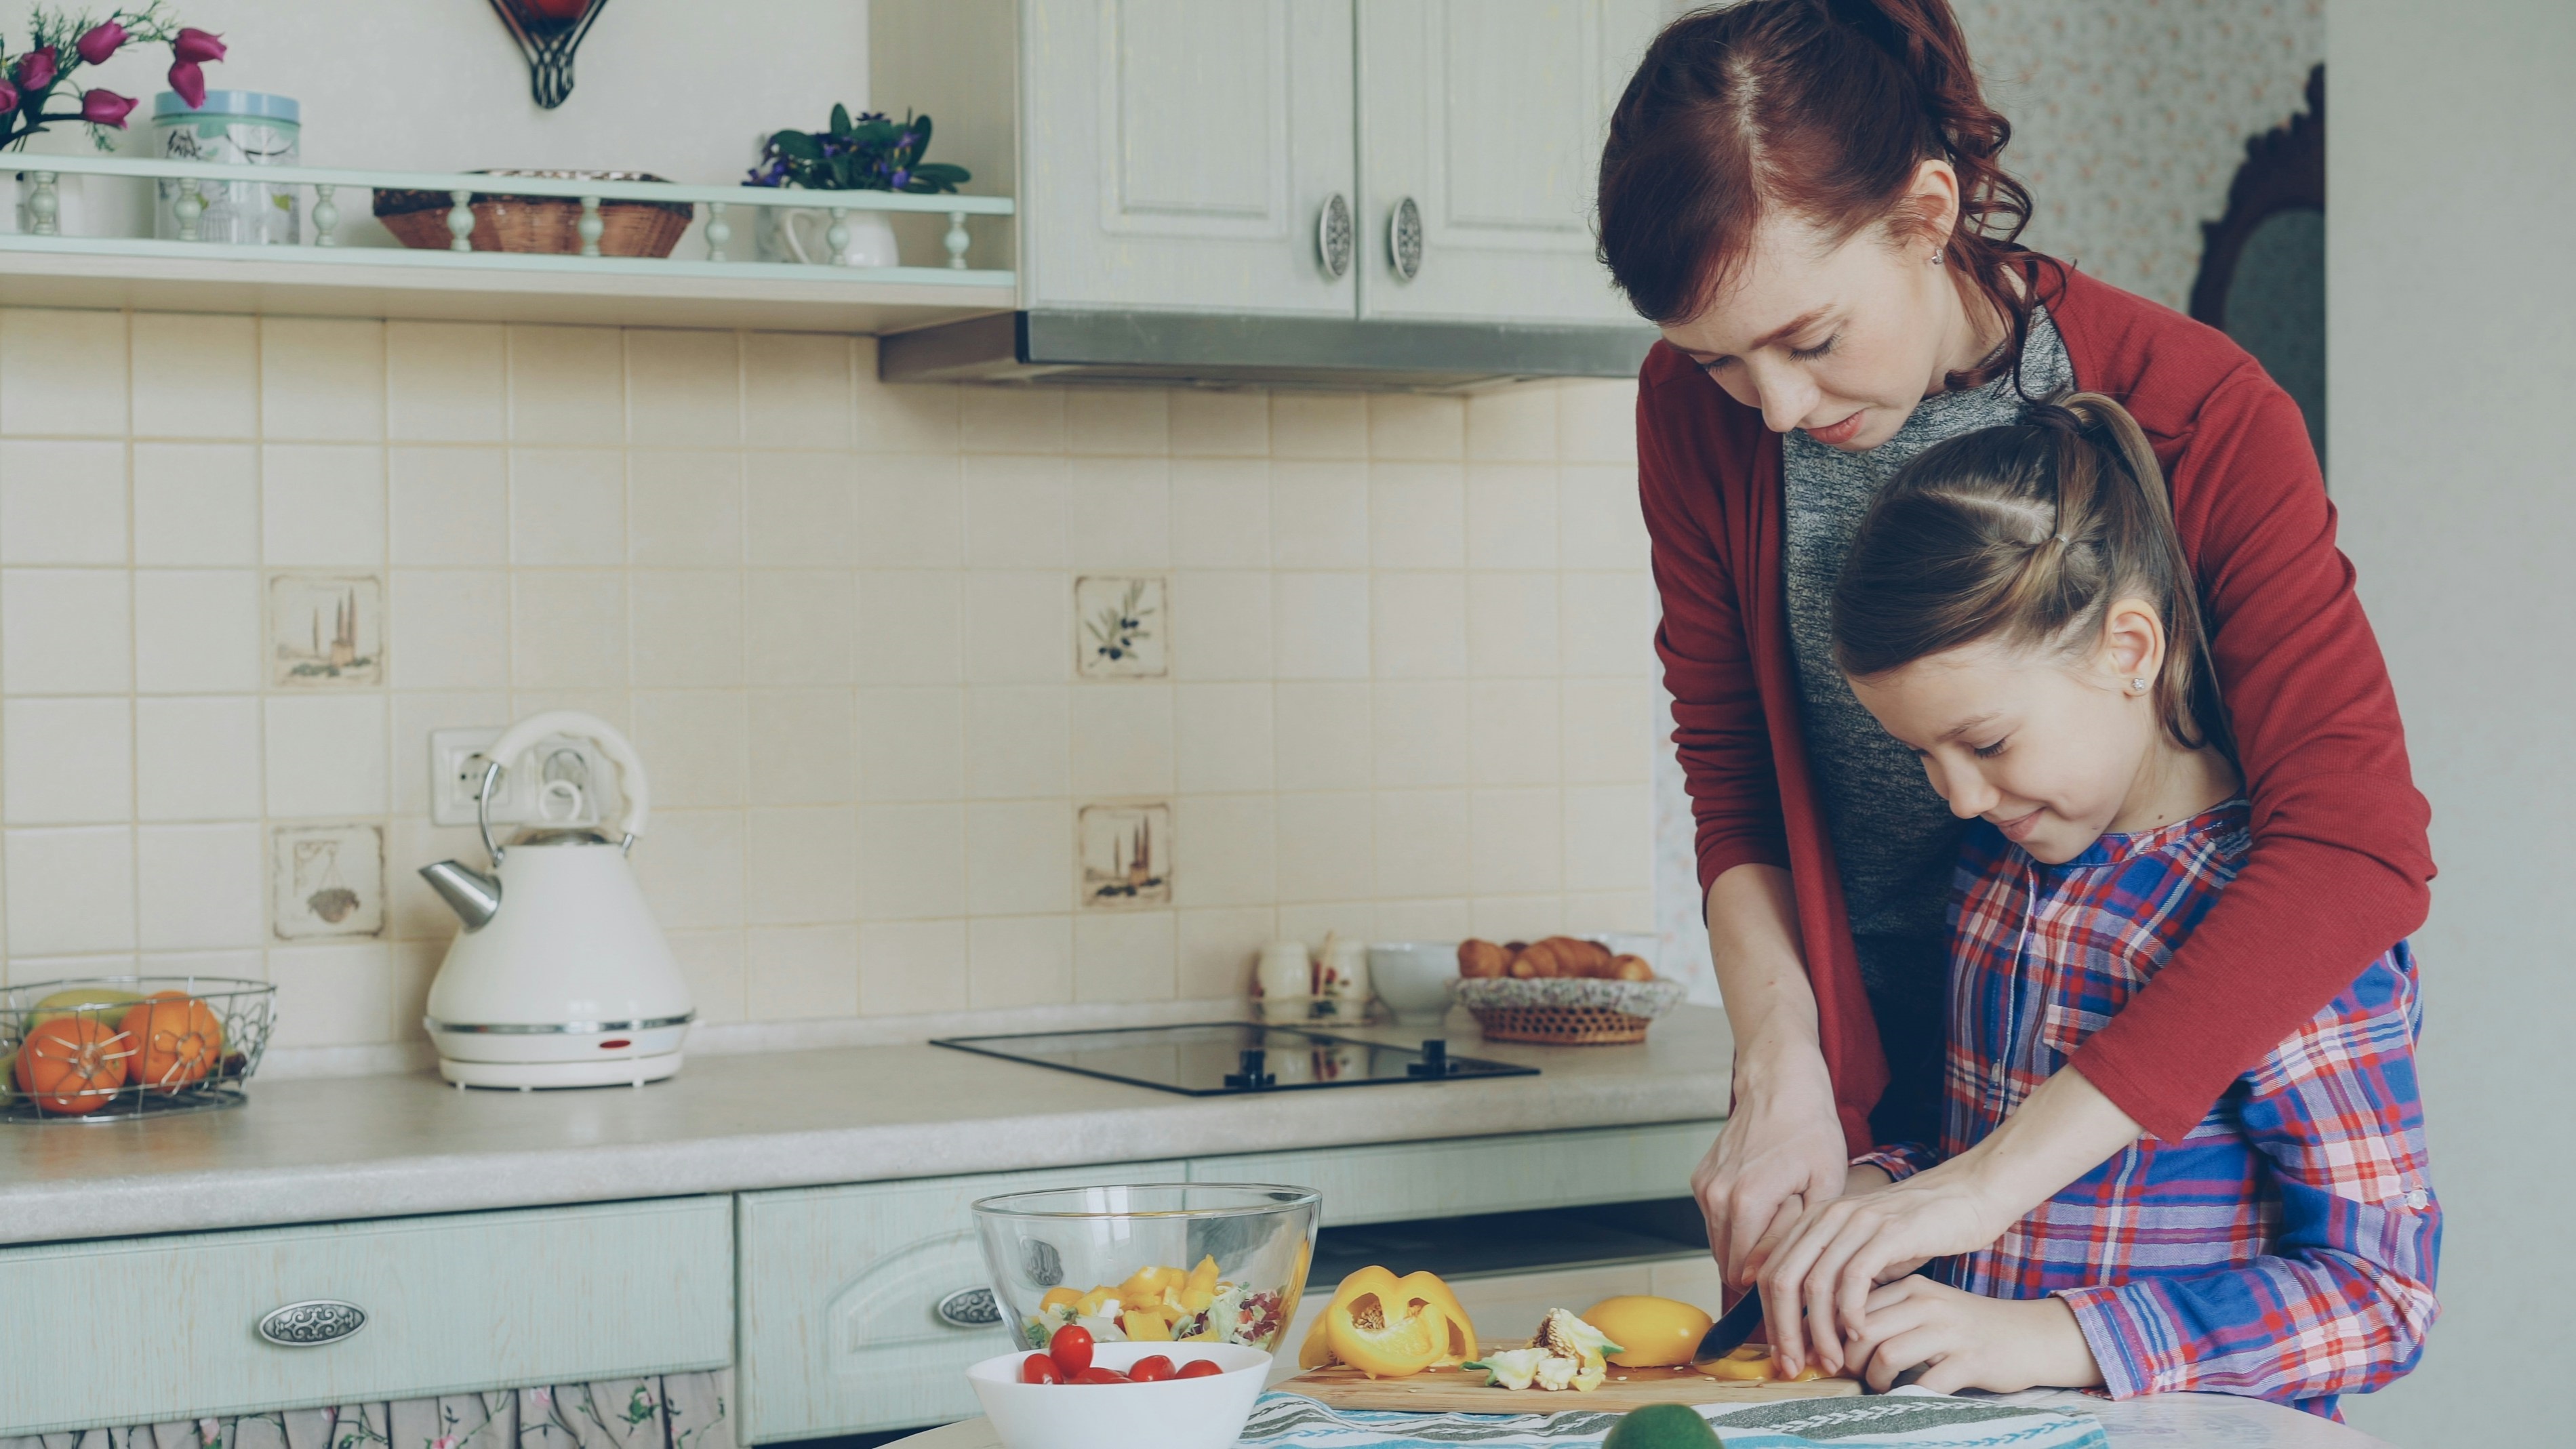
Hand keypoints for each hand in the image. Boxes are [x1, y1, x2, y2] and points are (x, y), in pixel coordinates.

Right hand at [1692, 1032, 1850, 1289]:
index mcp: (1746, 1203)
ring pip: (1720, 1244)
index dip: (1772, 1283)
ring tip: (1782, 1222)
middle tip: (1794, 1248)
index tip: (1797, 1273)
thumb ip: (1794, 1237)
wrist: (1779, 1083)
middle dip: (1758, 1269)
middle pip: (1728, 1265)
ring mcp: (1704, 1187)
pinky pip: (1716, 1221)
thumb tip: (1766, 1276)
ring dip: (1747, 1247)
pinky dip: (1737, 1224)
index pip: (1744, 1275)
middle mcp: (1715, 1197)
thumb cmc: (1809, 1128)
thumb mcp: (1824, 1185)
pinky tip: (1766, 1203)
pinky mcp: (1700, 1180)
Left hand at [1761, 1065, 2146, 1374]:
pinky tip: (1858, 1334)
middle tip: (1794, 1366)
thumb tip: (1804, 1314)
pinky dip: (1850, 1310)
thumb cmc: (1920, 1229)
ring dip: (1818, 1329)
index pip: (1773, 1270)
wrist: (1970, 1195)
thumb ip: (1835, 1270)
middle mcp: (1830, 1215)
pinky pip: (1855, 1276)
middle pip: (1784, 1278)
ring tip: (1831, 1360)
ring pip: (1816, 1282)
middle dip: (1783, 1329)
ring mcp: (1858, 1221)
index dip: (1768, 1316)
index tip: (1780, 1353)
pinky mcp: (1889, 1232)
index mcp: (1817, 1218)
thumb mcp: (1867, 1247)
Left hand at [1840, 1278, 2101, 1394]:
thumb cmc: (1971, 1326)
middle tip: (1851, 1374)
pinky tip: (1907, 1398)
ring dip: (1875, 1379)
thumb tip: (1839, 1335)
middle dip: (1849, 1359)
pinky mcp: (1969, 1362)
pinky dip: (1907, 1396)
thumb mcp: (1929, 1307)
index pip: (1854, 1305)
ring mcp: (1950, 1332)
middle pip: (1863, 1330)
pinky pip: (1924, 1383)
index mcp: (1914, 1287)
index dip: (1834, 1335)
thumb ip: (1891, 1313)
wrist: (2032, 1336)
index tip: (1833, 1353)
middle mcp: (1929, 1303)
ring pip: (1887, 1354)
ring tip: (1880, 1385)